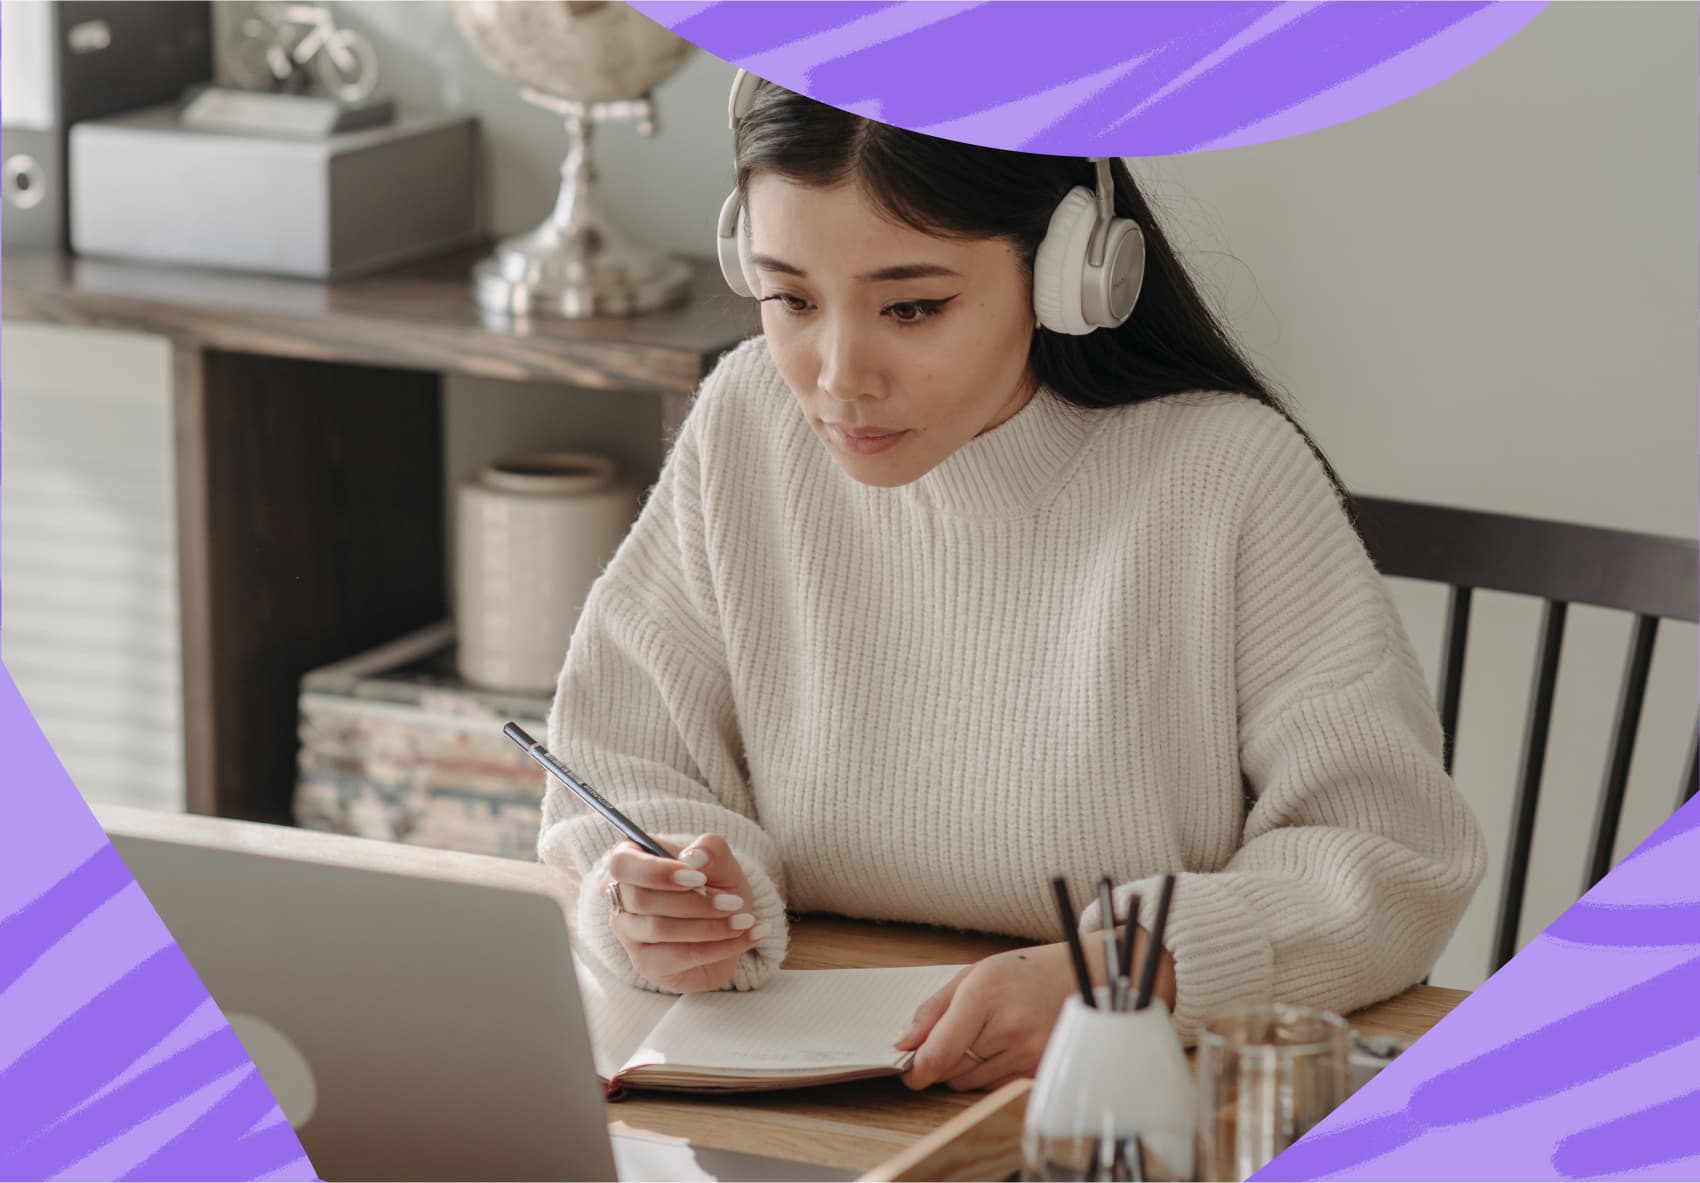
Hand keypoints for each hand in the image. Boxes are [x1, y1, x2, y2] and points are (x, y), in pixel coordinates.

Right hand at [603, 833, 764, 992]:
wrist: (727, 926)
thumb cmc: (716, 886)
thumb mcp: (722, 863)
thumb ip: (711, 851)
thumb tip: (694, 858)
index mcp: (631, 861)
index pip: (622, 863)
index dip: (657, 871)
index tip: (698, 878)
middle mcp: (620, 898)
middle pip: (641, 899)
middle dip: (694, 903)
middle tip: (734, 902)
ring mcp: (629, 934)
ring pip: (659, 929)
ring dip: (710, 926)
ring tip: (745, 921)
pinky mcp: (645, 963)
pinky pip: (679, 956)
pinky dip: (719, 947)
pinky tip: (747, 937)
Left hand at [894, 928, 1175, 1091]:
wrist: (1082, 976)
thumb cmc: (1024, 972)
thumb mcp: (973, 974)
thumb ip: (933, 1010)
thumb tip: (903, 1044)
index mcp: (982, 996)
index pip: (939, 1052)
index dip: (917, 1070)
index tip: (910, 1072)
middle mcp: (1007, 1028)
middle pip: (952, 1070)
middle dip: (942, 1061)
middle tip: (954, 1038)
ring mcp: (1028, 1053)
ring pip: (972, 1083)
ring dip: (966, 1068)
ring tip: (985, 1036)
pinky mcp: (1041, 1070)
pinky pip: (997, 1087)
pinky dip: (990, 1075)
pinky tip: (1003, 1048)